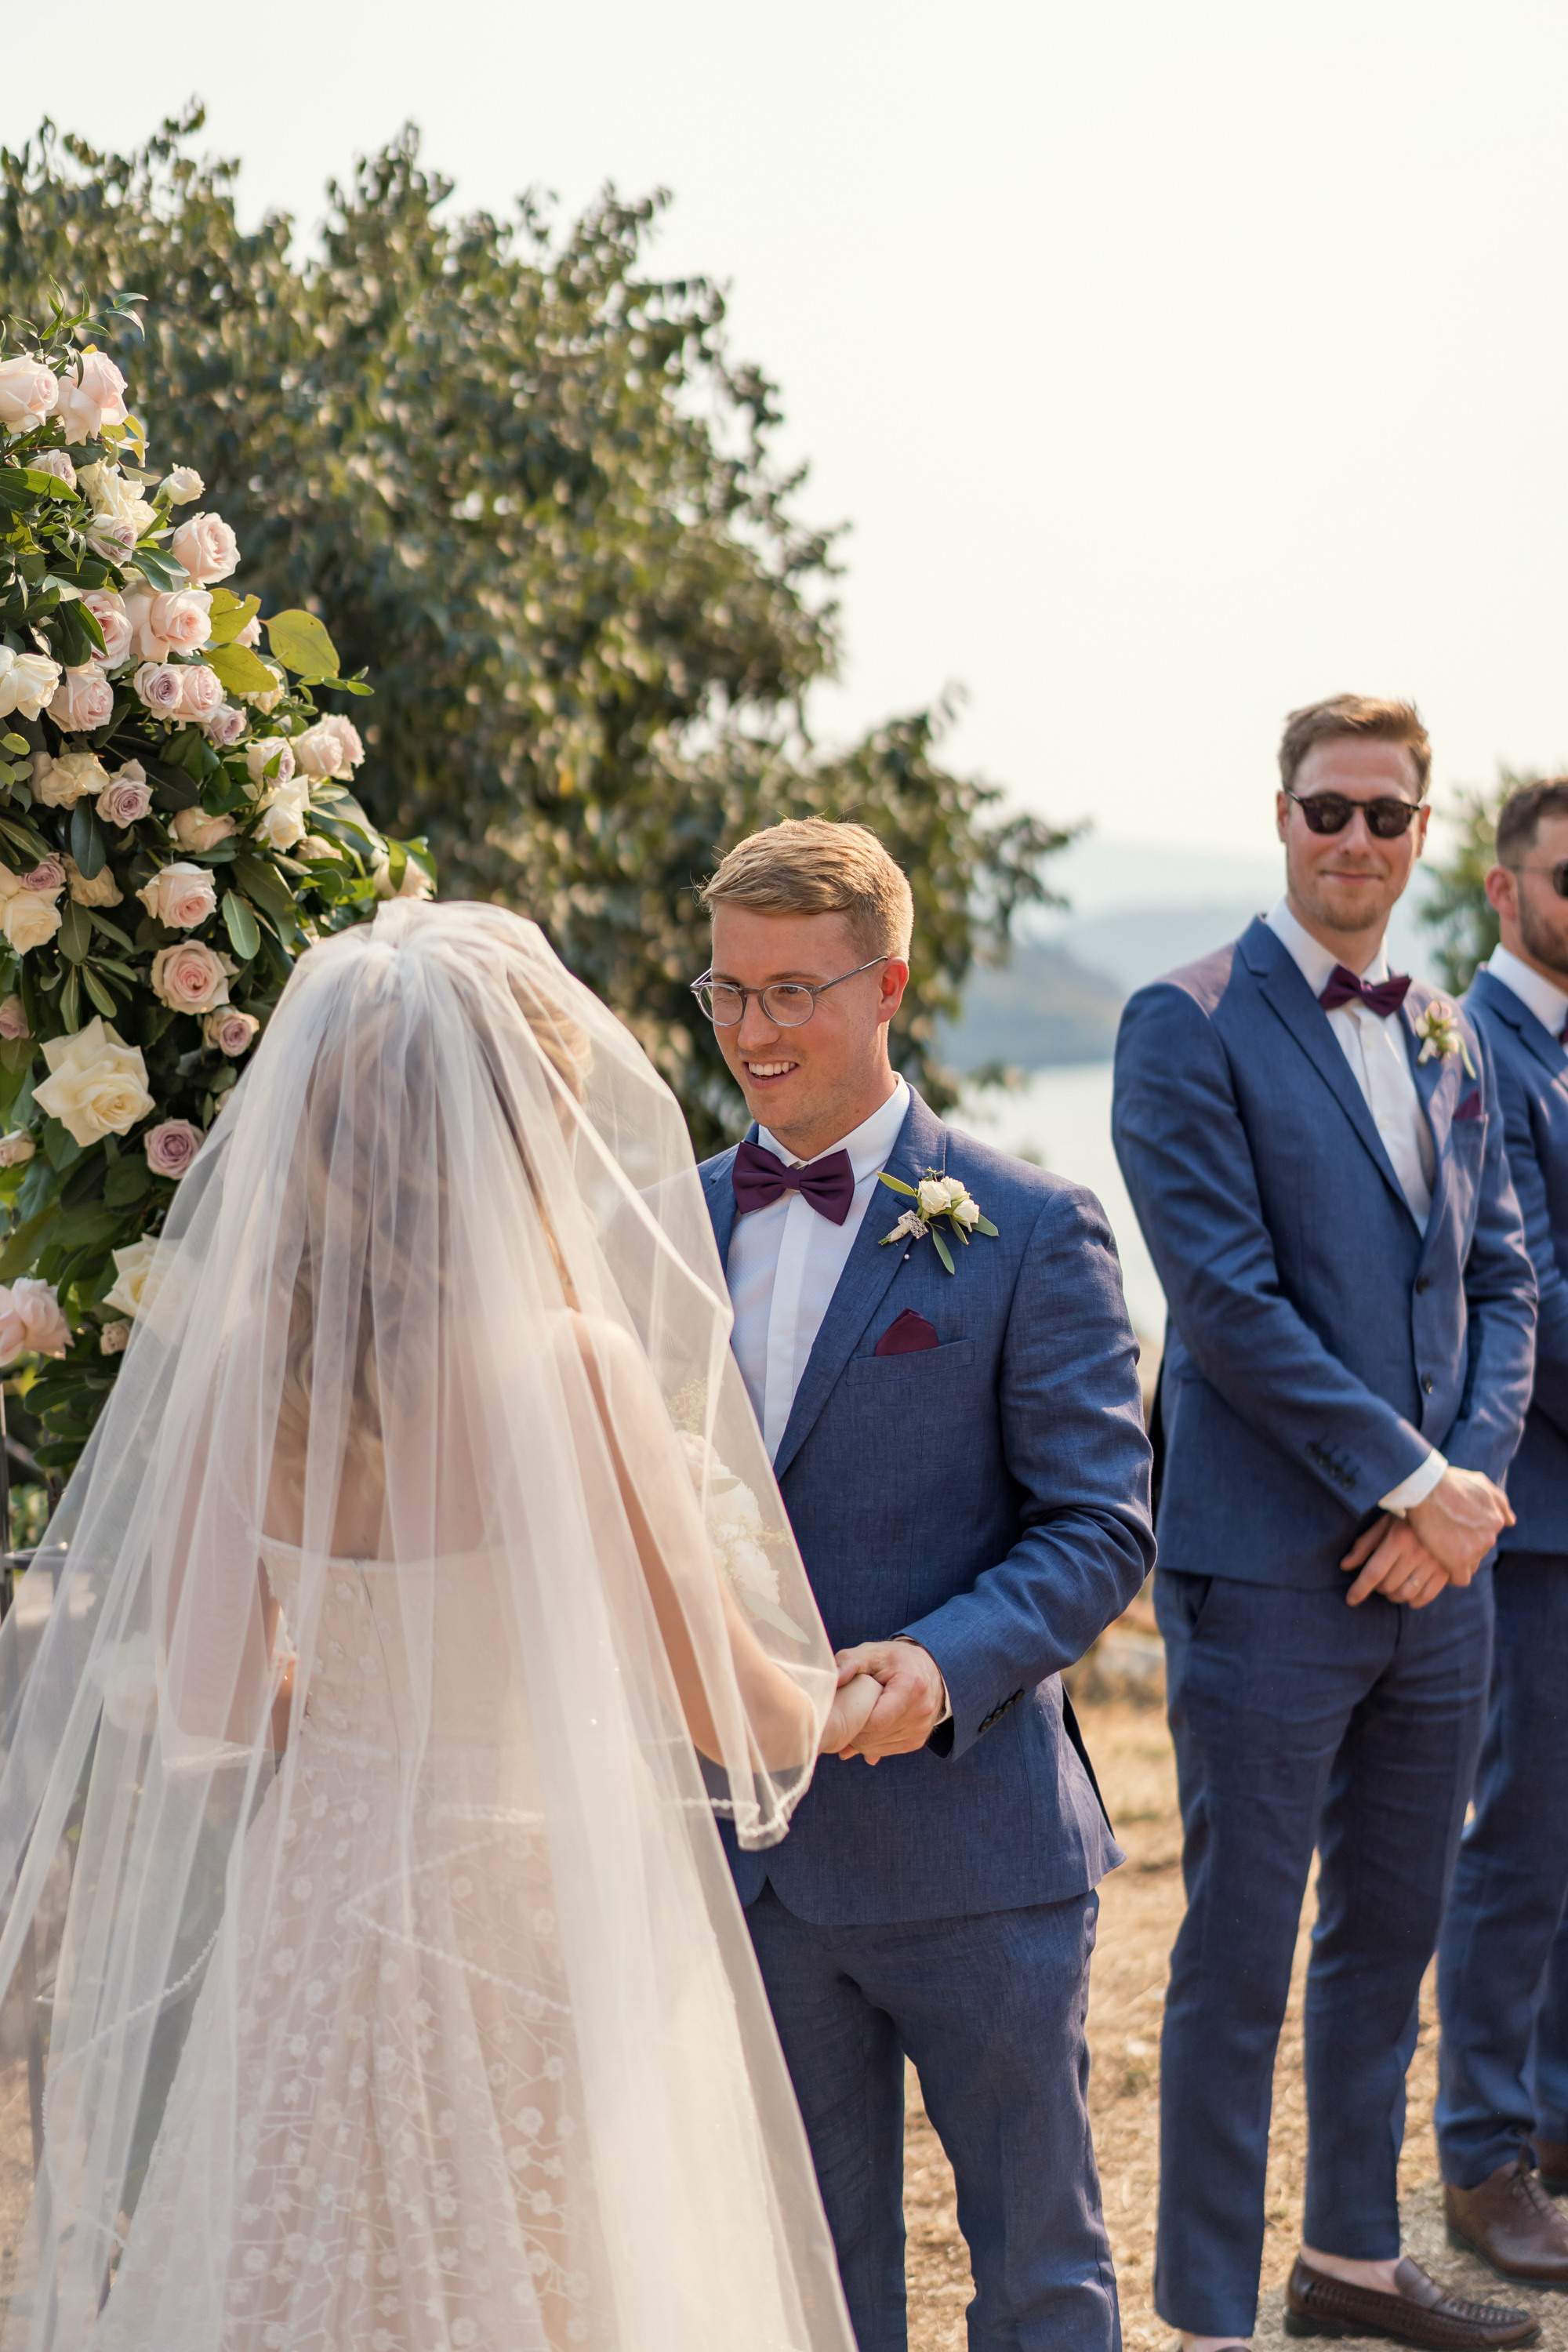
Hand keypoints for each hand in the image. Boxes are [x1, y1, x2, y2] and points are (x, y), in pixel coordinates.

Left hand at [829, 1640, 946, 1763]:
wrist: (926, 1668)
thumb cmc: (893, 1659)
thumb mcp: (871, 1652)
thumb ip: (849, 1662)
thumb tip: (834, 1678)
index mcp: (911, 1687)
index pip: (877, 1722)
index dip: (855, 1721)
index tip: (843, 1710)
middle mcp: (921, 1711)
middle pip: (876, 1736)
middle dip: (854, 1731)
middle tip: (842, 1717)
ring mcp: (921, 1728)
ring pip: (879, 1748)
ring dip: (861, 1740)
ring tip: (853, 1721)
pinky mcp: (918, 1740)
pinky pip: (887, 1751)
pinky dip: (871, 1744)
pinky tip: (864, 1730)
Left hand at [1339, 1517, 1451, 1607]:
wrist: (1445, 1507)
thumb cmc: (1408, 1514)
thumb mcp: (1383, 1523)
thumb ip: (1364, 1545)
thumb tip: (1345, 1566)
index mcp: (1398, 1538)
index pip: (1374, 1572)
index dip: (1360, 1589)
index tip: (1350, 1600)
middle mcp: (1416, 1552)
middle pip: (1389, 1585)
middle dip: (1377, 1588)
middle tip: (1377, 1581)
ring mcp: (1434, 1563)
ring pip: (1407, 1593)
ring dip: (1394, 1596)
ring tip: (1390, 1589)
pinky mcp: (1447, 1570)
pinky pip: (1428, 1595)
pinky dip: (1415, 1601)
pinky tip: (1409, 1598)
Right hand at [1406, 1466, 1514, 1581]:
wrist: (1427, 1487)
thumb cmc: (1450, 1481)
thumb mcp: (1482, 1483)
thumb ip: (1500, 1502)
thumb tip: (1511, 1521)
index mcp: (1497, 1521)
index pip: (1486, 1538)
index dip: (1469, 1536)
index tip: (1455, 1531)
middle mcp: (1490, 1536)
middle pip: (1478, 1552)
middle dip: (1464, 1547)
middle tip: (1444, 1536)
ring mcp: (1476, 1549)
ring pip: (1469, 1564)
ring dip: (1456, 1559)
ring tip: (1438, 1546)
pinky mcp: (1459, 1561)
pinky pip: (1460, 1578)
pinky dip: (1452, 1574)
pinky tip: (1441, 1564)